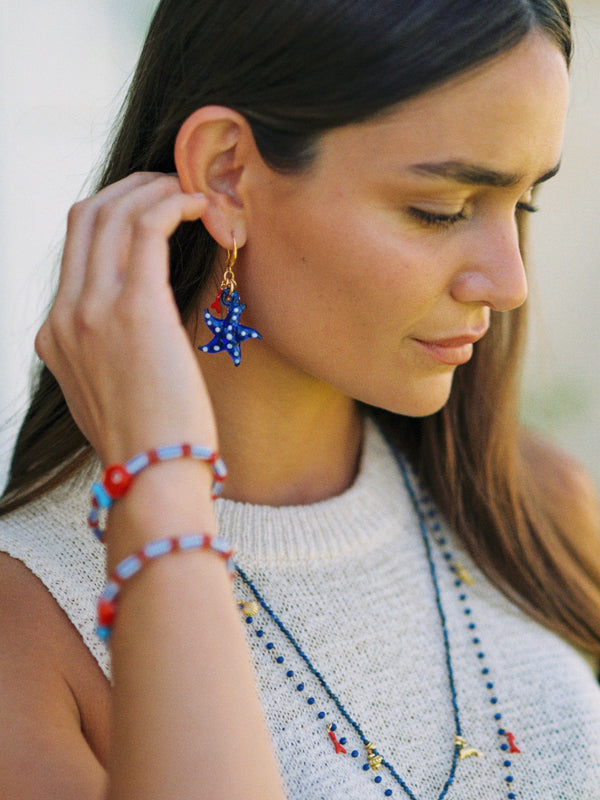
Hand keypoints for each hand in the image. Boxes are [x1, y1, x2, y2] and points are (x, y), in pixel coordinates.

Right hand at [35, 173, 216, 464]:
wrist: (154, 481)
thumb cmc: (150, 446)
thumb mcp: (111, 397)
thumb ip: (110, 358)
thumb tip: (145, 335)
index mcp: (55, 335)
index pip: (76, 247)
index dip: (116, 214)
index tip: (155, 209)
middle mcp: (65, 315)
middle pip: (87, 216)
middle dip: (133, 189)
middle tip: (176, 189)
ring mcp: (92, 311)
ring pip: (114, 212)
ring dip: (157, 190)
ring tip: (196, 193)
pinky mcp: (135, 311)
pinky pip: (148, 228)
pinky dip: (175, 205)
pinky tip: (204, 207)